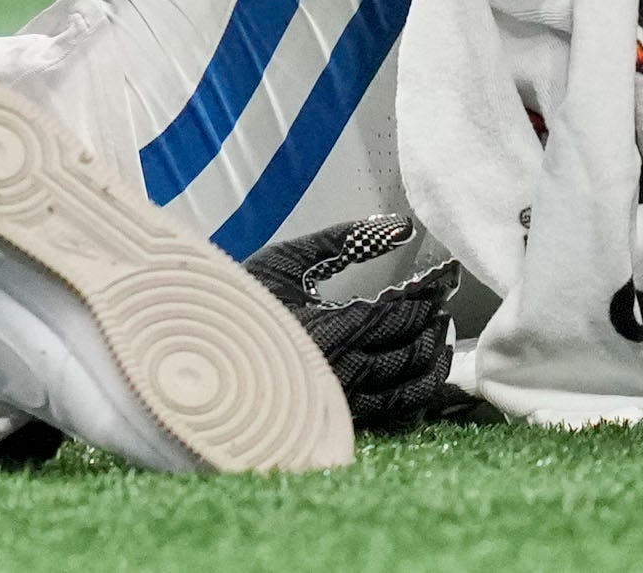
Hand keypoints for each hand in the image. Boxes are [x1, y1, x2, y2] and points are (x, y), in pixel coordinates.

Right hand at [245, 214, 461, 431]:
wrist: (201, 348)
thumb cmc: (242, 299)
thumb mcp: (288, 259)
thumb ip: (345, 240)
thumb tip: (401, 225)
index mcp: (326, 330)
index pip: (395, 313)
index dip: (424, 295)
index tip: (441, 277)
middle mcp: (340, 372)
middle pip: (410, 350)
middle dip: (432, 324)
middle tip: (441, 302)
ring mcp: (343, 401)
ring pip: (411, 386)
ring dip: (433, 358)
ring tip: (437, 333)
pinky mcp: (342, 418)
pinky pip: (396, 411)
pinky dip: (419, 391)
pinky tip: (424, 372)